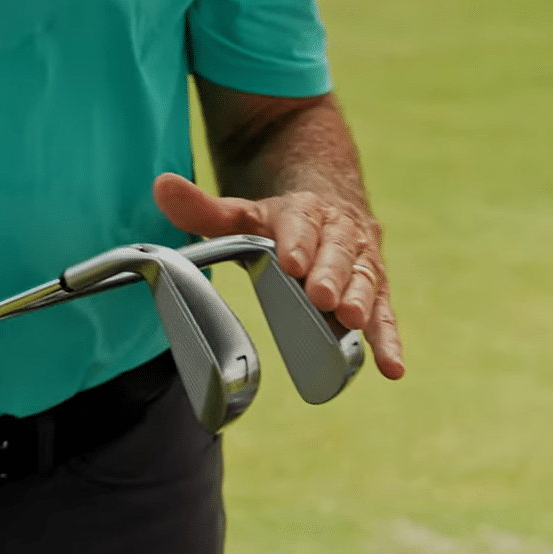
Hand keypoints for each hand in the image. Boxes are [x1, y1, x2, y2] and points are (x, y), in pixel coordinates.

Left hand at [153, 172, 403, 379]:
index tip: (291, 262)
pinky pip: (385, 313)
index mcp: (306, 211)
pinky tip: (391, 367)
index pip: (301, 223)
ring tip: (350, 321)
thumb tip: (161, 186)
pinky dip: (388, 339)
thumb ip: (203, 208)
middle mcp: (340, 233)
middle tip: (322, 297)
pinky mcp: (374, 290)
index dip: (298, 242)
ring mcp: (360, 262)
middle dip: (330, 274)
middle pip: (337, 251)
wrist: (332, 202)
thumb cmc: (279, 219)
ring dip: (360, 300)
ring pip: (364, 278)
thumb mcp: (241, 212)